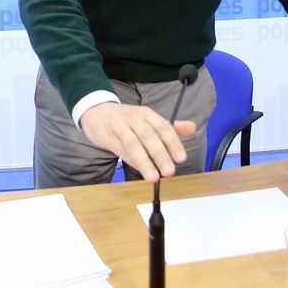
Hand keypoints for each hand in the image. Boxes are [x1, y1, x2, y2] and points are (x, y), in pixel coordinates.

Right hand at [79, 102, 196, 182]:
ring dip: (144, 161)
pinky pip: (120, 149)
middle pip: (149, 136)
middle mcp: (135, 118)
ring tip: (153, 177)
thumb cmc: (126, 118)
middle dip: (160, 154)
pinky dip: (130, 160)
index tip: (181, 158)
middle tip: (169, 171)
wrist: (96, 110)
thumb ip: (170, 127)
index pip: (163, 127)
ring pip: (133, 144)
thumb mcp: (148, 119)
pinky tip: (138, 169)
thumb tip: (192, 127)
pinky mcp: (108, 135)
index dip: (173, 143)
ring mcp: (120, 126)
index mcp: (148, 114)